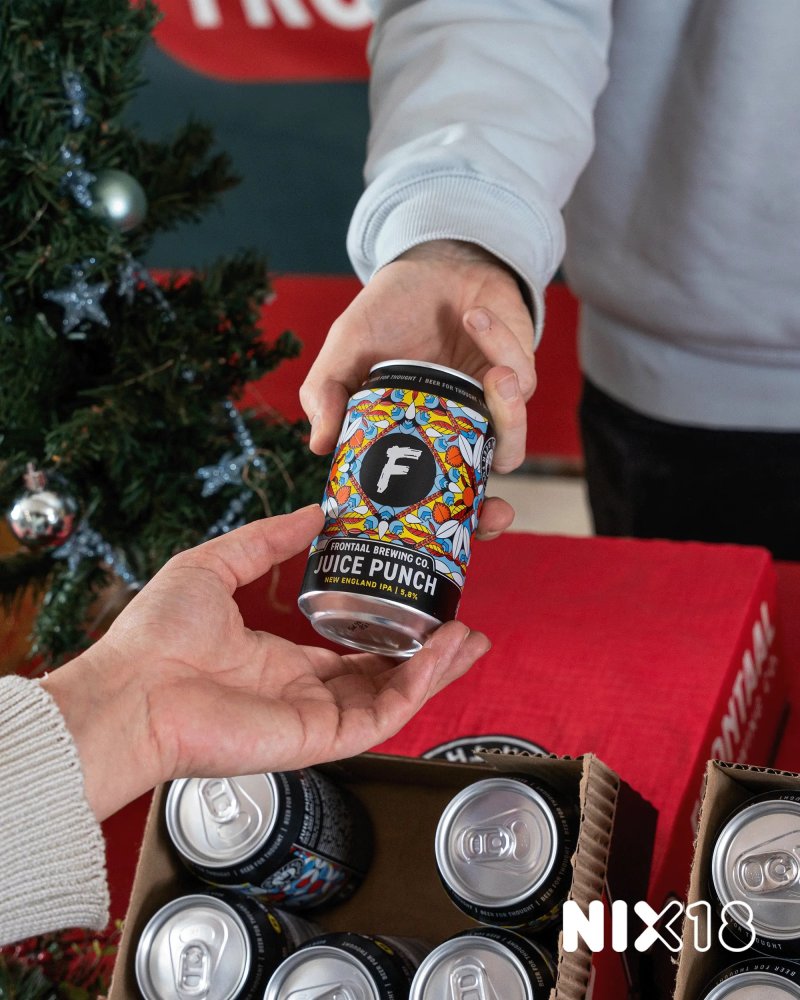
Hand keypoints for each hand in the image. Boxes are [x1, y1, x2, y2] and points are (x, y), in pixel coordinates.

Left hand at [41, 505, 489, 820]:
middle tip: (465, 622)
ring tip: (468, 636)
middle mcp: (301, 691)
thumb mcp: (216, 565)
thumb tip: (314, 512)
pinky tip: (439, 653)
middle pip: (382, 675)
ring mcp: (312, 717)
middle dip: (428, 651)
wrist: (128, 691)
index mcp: (278, 659)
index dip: (391, 624)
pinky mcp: (317, 740)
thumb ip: (266, 540)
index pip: (351, 647)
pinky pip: (380, 717)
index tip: (422, 599)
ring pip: (391, 697)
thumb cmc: (156, 637)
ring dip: (434, 669)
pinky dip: (416, 687)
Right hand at [300, 240, 536, 539]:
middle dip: (488, 511)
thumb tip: (319, 446)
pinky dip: (500, 348)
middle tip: (494, 511)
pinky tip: (474, 317)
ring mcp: (486, 412)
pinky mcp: (517, 375)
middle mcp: (452, 436)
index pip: (424, 499)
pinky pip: (521, 381)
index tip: (434, 543)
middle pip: (476, 495)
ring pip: (510, 445)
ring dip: (509, 417)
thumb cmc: (386, 314)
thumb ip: (328, 393)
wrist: (433, 262)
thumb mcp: (345, 349)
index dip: (432, 528)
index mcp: (411, 440)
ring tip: (494, 377)